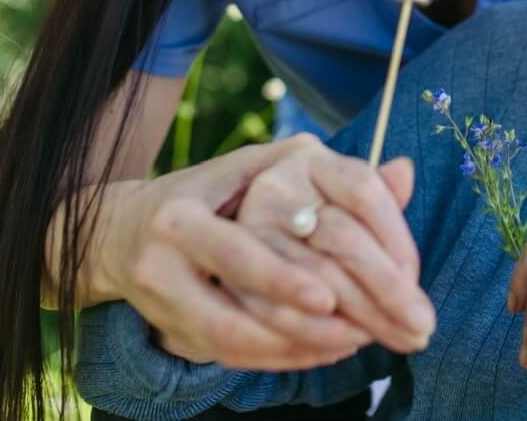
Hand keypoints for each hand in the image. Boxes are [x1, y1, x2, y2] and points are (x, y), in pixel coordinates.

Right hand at [102, 135, 423, 370]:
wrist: (121, 232)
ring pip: (229, 333)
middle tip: (355, 333)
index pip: (239, 247)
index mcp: (190, 203)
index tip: (330, 296)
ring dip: (294, 346)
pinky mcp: (166, 323)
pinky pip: (226, 352)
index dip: (282, 277)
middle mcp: (169, 246)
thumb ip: (331, 175)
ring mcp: (161, 289)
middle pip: (234, 299)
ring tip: (352, 343)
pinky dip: (278, 356)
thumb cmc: (214, 192)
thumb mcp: (258, 168)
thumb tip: (405, 170)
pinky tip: (324, 351)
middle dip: (294, 320)